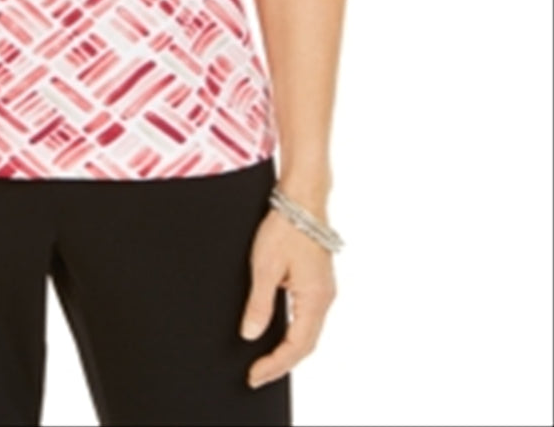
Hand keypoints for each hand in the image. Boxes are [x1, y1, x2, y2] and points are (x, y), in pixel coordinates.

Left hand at [239, 207, 336, 387]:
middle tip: (256, 376)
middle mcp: (324, 298)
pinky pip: (307, 315)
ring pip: (308, 331)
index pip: (297, 346)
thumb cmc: (285, 227)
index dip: (275, 365)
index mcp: (316, 299)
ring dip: (288, 348)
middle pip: (305, 344)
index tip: (255, 376)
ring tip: (264, 361)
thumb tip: (251, 334)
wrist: (302, 198)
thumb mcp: (265, 266)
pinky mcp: (316, 280)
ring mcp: (323, 289)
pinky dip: (293, 331)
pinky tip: (277, 332)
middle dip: (281, 363)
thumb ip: (259, 304)